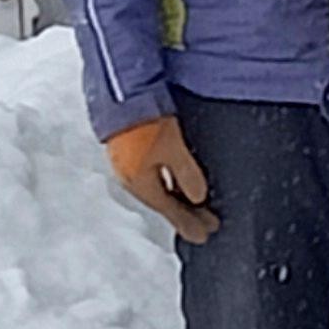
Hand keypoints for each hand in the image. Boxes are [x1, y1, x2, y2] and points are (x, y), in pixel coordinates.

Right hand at [105, 114, 218, 242]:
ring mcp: (128, 165)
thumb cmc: (145, 121)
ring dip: (179, 198)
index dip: (187, 223)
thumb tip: (198, 197)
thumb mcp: (172, 148)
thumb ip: (186, 174)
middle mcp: (131, 178)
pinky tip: (178, 181)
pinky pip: (153, 177)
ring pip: (158, 190)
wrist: (120, 94)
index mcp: (139, 183)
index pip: (168, 210)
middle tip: (208, 223)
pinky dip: (169, 184)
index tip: (204, 235)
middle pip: (163, 202)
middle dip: (186, 214)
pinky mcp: (130, 151)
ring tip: (198, 205)